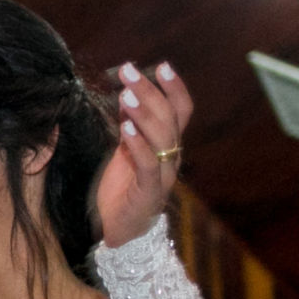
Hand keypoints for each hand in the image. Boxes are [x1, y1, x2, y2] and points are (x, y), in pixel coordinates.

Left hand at [94, 62, 193, 248]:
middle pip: (169, 118)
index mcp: (168, 147)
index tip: (161, 65)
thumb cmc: (122, 190)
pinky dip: (138, 144)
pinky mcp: (149, 194)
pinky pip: (148, 165)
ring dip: (144, 112)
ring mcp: (163, 176)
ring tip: (126, 93)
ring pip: (162, 138)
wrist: (118, 233)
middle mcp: (172, 158)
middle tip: (128, 71)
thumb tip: (127, 94)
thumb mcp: (126, 152)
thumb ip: (131, 126)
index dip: (174, 88)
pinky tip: (125, 127)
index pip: (180, 112)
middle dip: (149, 91)